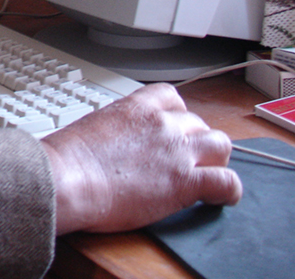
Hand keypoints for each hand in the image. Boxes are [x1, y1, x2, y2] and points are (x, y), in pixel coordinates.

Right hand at [40, 82, 241, 234]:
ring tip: (208, 174)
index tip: (171, 128)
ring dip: (215, 159)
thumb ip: (111, 130)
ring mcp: (178, 151)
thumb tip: (108, 144)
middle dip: (195, 139)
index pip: (171, 97)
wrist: (67, 178)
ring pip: (221, 144)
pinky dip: (228, 190)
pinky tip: (220, 198)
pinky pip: (227, 182)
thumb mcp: (89, 128)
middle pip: (198, 122)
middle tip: (185, 158)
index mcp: (135, 107)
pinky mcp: (187, 182)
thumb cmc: (66, 159)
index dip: (176, 114)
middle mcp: (162, 124)